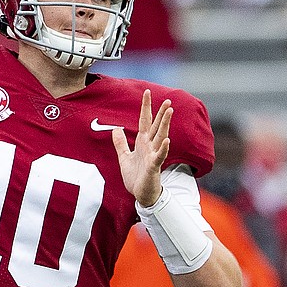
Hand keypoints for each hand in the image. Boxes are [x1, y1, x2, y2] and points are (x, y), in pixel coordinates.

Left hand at [112, 89, 172, 206]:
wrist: (140, 194)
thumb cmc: (135, 177)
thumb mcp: (124, 158)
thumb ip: (120, 143)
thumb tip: (115, 129)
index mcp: (142, 142)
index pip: (145, 121)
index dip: (145, 107)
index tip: (146, 92)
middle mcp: (149, 146)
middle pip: (156, 126)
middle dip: (161, 113)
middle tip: (167, 100)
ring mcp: (153, 155)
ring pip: (160, 136)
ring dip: (165, 124)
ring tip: (170, 111)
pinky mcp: (154, 166)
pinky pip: (159, 156)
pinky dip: (163, 148)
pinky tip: (166, 140)